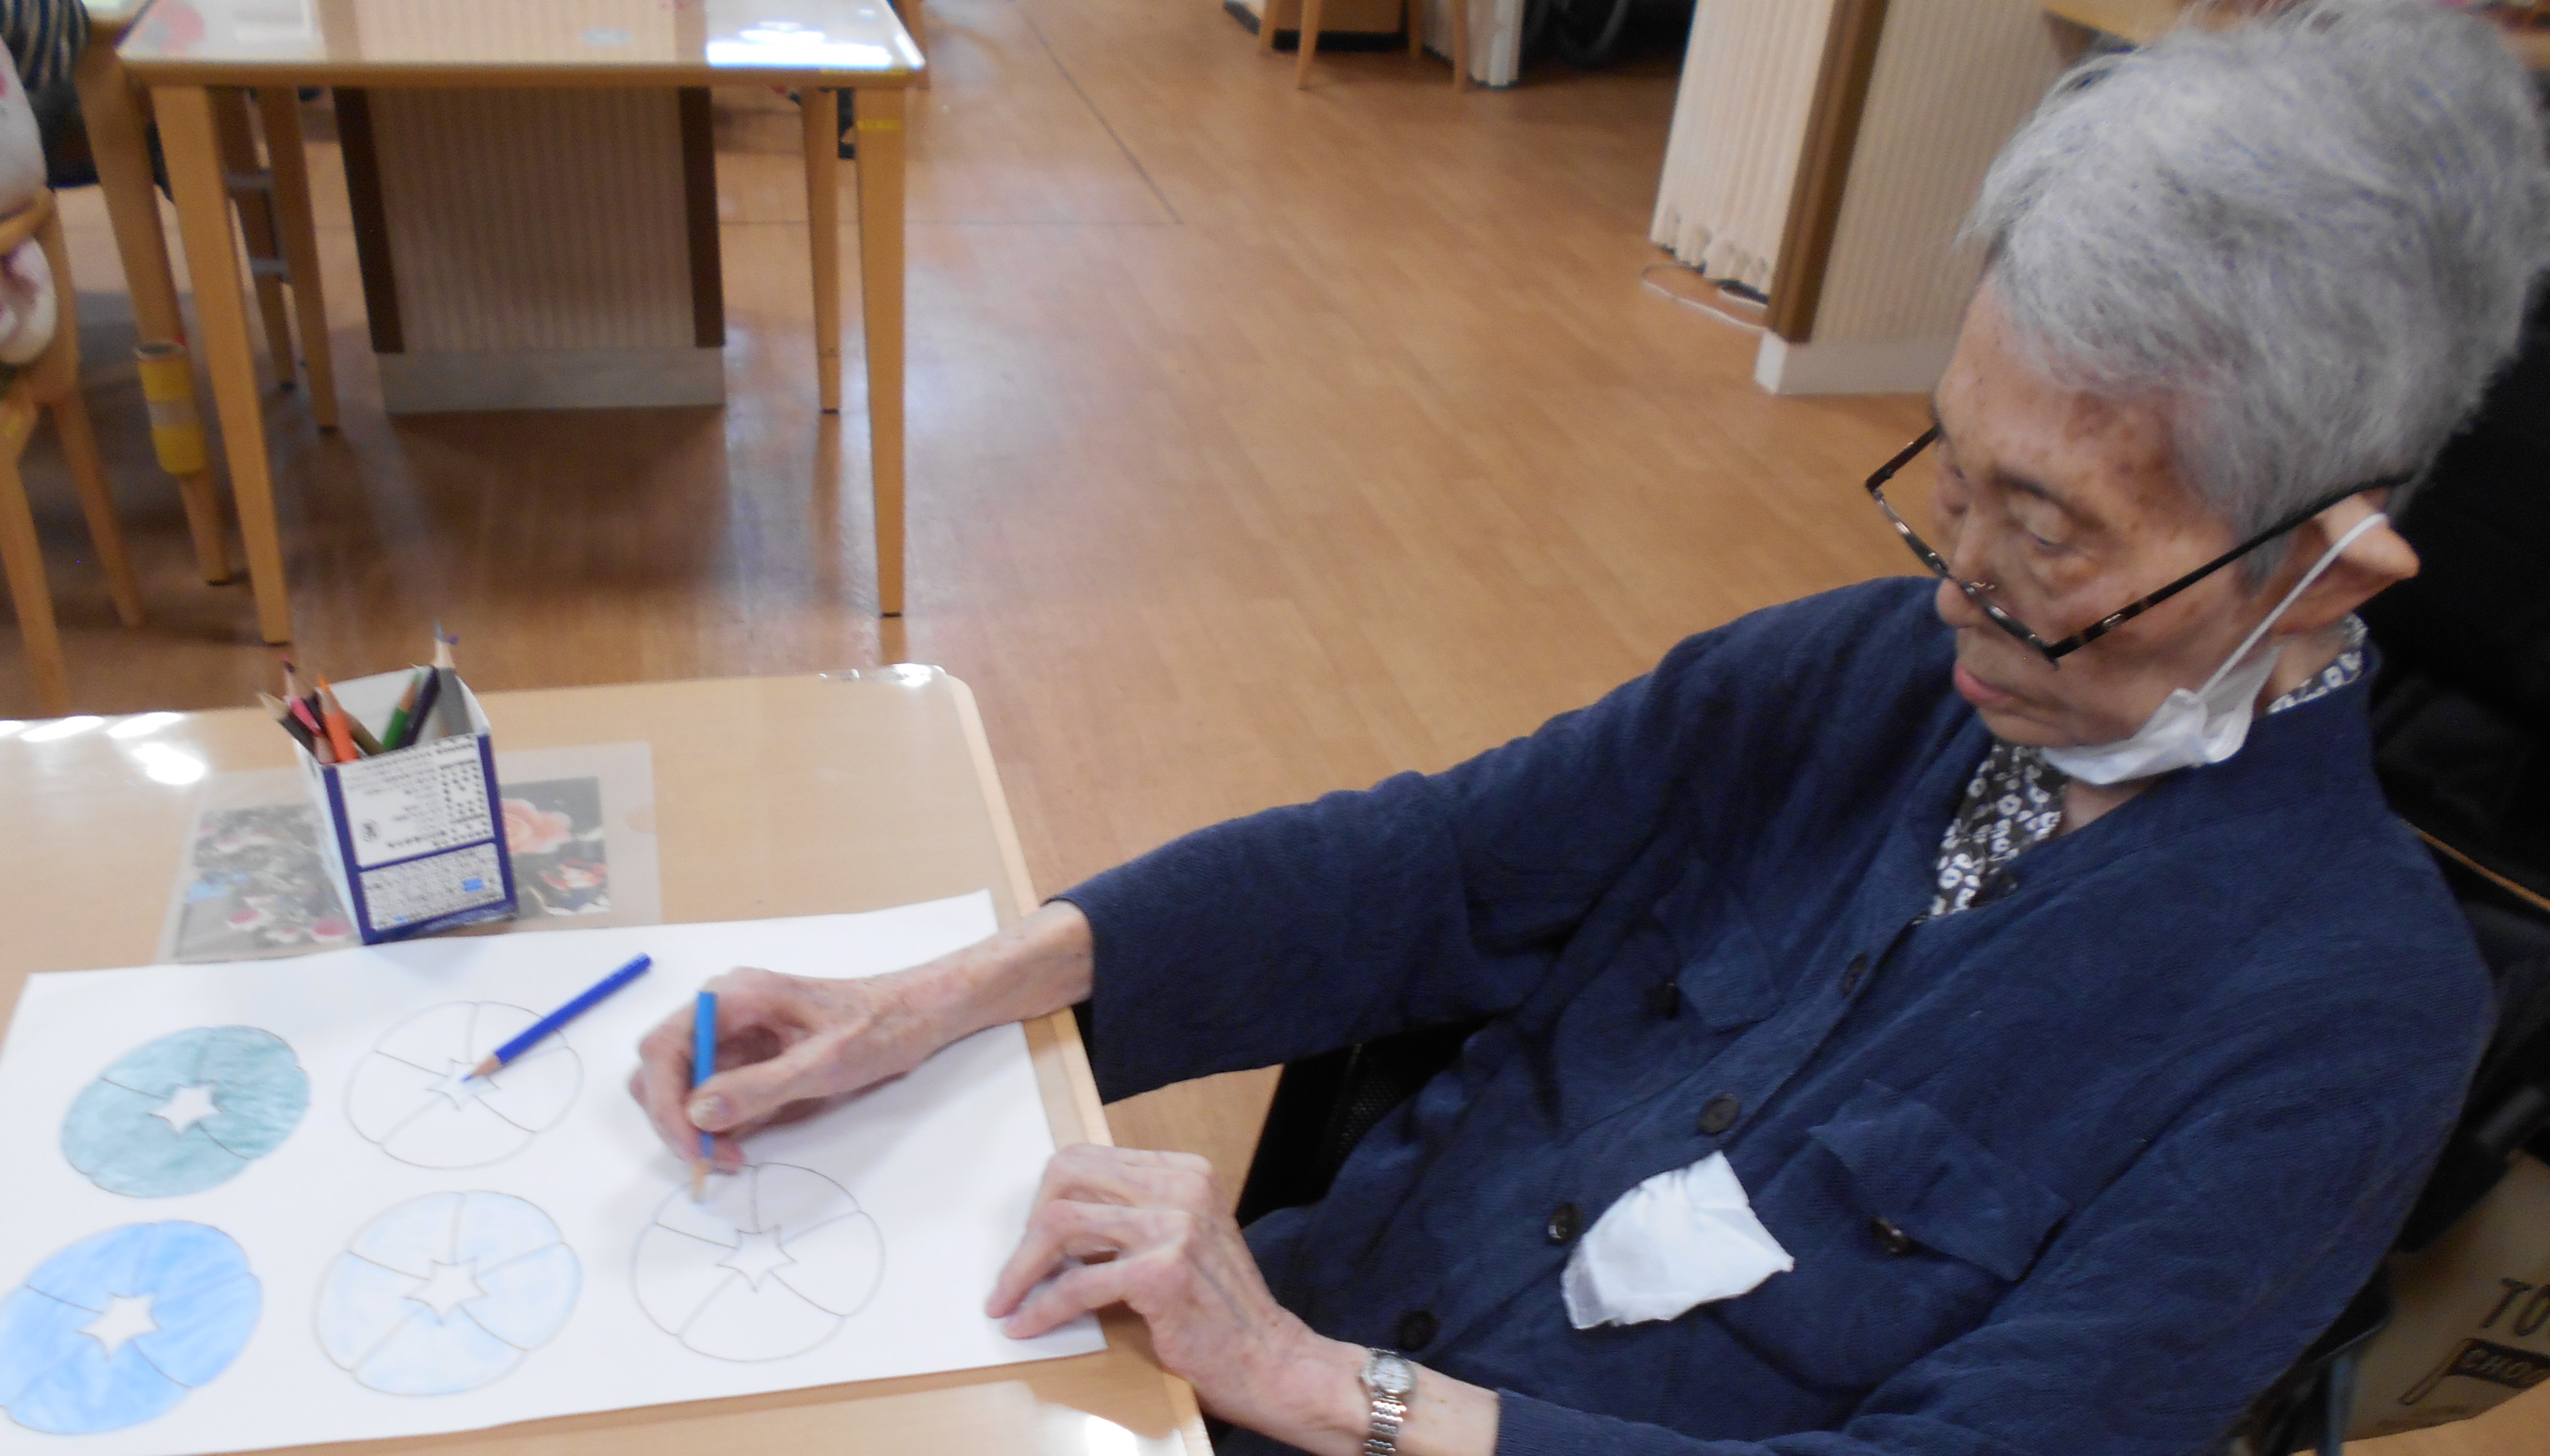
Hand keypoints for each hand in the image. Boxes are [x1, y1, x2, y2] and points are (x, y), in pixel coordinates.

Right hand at [629, 967, 943, 1170]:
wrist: (917, 1014)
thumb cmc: (879, 1027)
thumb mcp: (823, 1063)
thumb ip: (759, 1088)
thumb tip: (697, 1113)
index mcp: (733, 997)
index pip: (663, 1048)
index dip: (665, 1103)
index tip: (692, 1146)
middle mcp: (723, 1010)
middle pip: (662, 1069)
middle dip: (676, 1119)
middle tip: (713, 1158)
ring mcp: (735, 1033)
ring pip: (682, 1086)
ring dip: (696, 1127)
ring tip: (731, 1157)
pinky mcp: (750, 1056)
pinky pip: (713, 1094)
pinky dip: (717, 1124)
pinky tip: (742, 1143)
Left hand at [986, 1146, 1368, 1447]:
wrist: (1268, 1359)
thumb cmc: (1218, 1308)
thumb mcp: (1184, 1237)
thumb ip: (1134, 1214)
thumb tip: (1052, 1219)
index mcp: (1184, 1171)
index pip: (1085, 1158)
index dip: (1046, 1198)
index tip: (1031, 1238)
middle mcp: (1182, 1187)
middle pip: (1065, 1179)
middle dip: (1027, 1227)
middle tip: (1016, 1272)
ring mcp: (1175, 1226)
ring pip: (1060, 1225)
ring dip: (1020, 1269)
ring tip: (1005, 1300)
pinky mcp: (1164, 1273)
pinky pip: (1077, 1284)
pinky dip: (1042, 1307)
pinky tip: (1027, 1325)